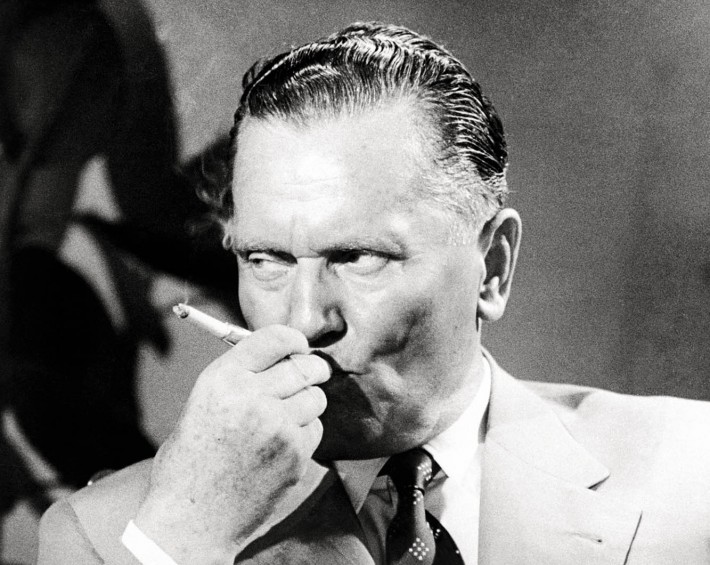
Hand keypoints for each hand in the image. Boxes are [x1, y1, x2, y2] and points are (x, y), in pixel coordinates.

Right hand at [134, 325, 330, 563]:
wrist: (192, 520)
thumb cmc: (191, 461)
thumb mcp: (202, 404)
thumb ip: (239, 377)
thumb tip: (277, 358)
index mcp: (223, 379)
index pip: (275, 338)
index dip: (293, 340)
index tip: (299, 346)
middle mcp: (252, 397)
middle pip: (305, 366)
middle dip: (310, 369)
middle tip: (308, 376)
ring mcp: (277, 426)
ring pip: (316, 397)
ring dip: (308, 402)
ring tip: (286, 417)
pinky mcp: (295, 454)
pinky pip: (315, 429)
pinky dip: (306, 433)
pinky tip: (283, 445)